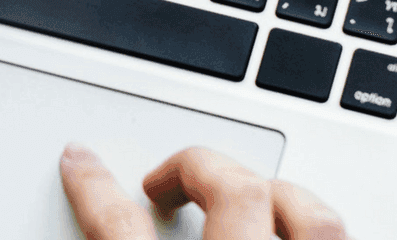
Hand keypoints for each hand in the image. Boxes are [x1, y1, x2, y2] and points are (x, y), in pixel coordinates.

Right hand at [61, 144, 346, 239]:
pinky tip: (298, 235)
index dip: (94, 190)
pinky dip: (315, 233)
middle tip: (162, 183)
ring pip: (310, 219)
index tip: (81, 164)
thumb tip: (100, 229)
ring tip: (252, 196)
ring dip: (277, 195)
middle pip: (233, 194)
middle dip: (196, 168)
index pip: (120, 230)